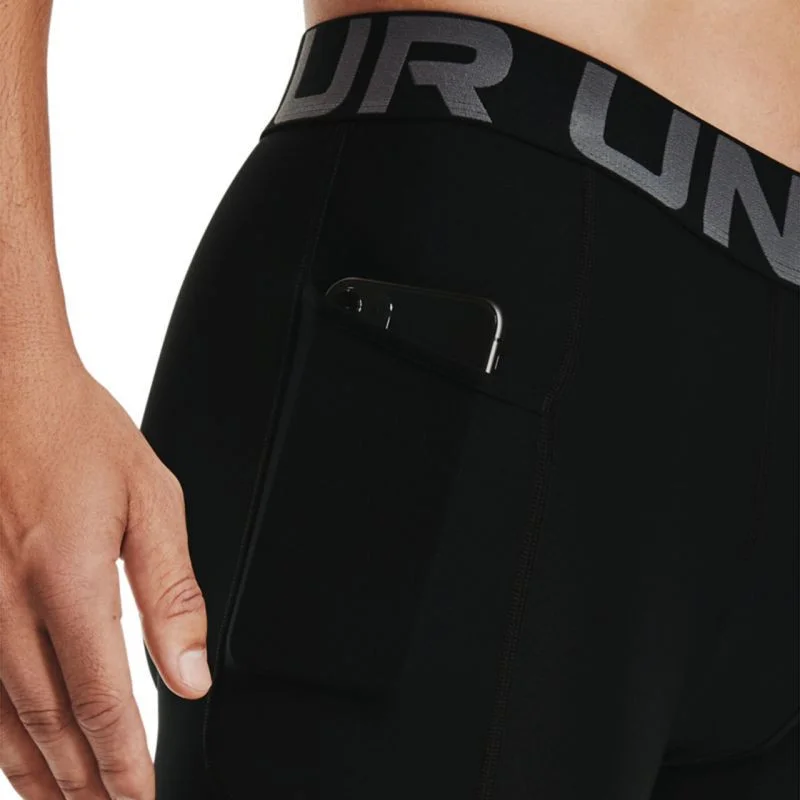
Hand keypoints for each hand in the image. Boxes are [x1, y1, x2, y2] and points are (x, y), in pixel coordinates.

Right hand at [0, 350, 209, 798]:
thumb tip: (189, 672)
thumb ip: (171, 592)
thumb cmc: (78, 435)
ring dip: (38, 773)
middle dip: (85, 781)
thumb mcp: (150, 500)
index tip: (141, 798)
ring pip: (1, 719)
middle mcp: (7, 601)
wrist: (6, 387)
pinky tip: (13, 757)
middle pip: (50, 722)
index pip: (103, 698)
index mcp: (68, 576)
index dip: (125, 761)